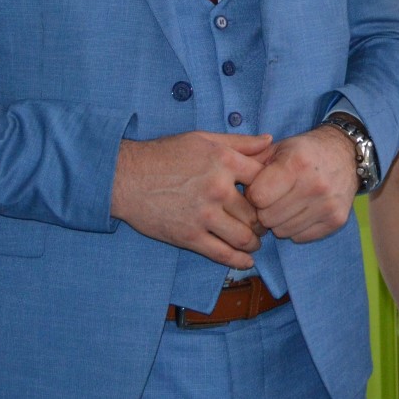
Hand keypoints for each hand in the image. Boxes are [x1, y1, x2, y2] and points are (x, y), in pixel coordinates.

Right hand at [110, 131, 272, 268]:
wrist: (126, 177)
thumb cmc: (164, 155)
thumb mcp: (203, 138)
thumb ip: (239, 142)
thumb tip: (269, 141)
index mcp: (224, 161)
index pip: (265, 179)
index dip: (272, 189)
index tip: (272, 197)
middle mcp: (218, 188)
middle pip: (257, 212)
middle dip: (264, 221)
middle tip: (265, 224)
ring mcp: (204, 215)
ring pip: (244, 236)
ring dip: (254, 242)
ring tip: (254, 242)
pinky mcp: (190, 236)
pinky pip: (222, 253)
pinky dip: (239, 260)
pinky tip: (246, 260)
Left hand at [244, 125, 359, 242]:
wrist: (345, 154)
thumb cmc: (304, 152)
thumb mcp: (277, 148)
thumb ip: (249, 162)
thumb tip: (228, 182)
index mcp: (296, 164)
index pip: (257, 198)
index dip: (253, 195)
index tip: (259, 188)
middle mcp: (314, 185)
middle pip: (268, 219)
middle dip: (264, 210)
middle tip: (273, 198)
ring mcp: (327, 205)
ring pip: (283, 231)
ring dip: (279, 221)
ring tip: (287, 203)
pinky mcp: (336, 220)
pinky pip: (300, 237)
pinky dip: (296, 228)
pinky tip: (301, 211)